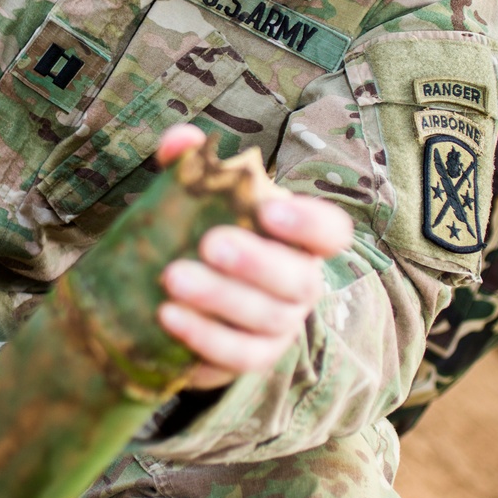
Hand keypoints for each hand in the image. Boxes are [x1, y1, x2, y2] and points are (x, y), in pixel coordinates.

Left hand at [155, 126, 352, 389]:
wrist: (180, 297)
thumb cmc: (200, 233)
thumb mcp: (196, 197)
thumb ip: (190, 164)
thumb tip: (180, 141)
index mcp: (297, 238)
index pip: (330, 231)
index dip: (309, 222)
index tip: (269, 210)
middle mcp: (300, 283)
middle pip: (298, 281)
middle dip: (256, 263)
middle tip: (209, 244)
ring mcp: (280, 325)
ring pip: (267, 319)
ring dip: (220, 298)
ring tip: (172, 278)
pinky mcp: (251, 356)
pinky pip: (239, 354)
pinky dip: (204, 336)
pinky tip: (166, 315)